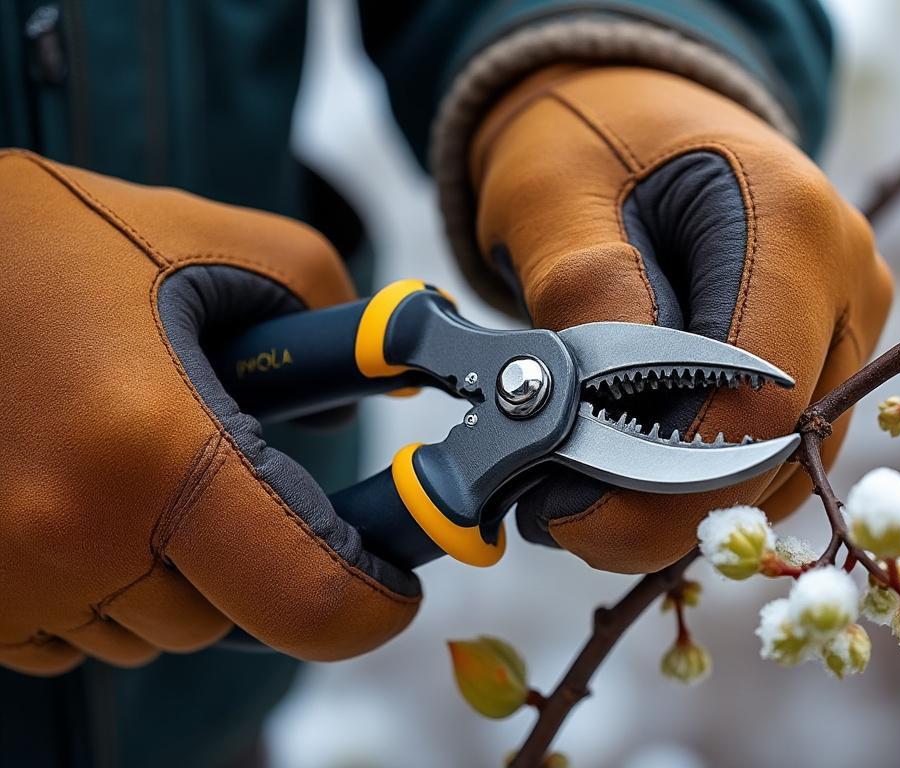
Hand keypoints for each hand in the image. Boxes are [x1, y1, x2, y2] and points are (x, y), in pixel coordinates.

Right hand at [0, 151, 418, 673]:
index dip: (372, 601)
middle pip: (223, 617)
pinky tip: (77, 495)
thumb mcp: (213, 245)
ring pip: (148, 633)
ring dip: (167, 572)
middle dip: (248, 556)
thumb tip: (373, 390)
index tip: (392, 581)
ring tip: (129, 462)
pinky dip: (97, 585)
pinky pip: (71, 637)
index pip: (307, 597)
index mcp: (147, 451)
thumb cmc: (45, 243)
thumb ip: (331, 314)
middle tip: (224, 468)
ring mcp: (3, 582)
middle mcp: (67, 538)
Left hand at [466, 67, 892, 572]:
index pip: (757, 403)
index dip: (663, 479)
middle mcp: (850, 280)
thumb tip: (594, 415)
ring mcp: (849, 324)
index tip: (561, 507)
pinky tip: (626, 464)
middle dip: (661, 504)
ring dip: (679, 501)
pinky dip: (701, 482)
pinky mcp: (830, 358)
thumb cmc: (591, 140)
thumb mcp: (553, 192)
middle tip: (552, 509)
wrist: (638, 117)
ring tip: (578, 481)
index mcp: (792, 224)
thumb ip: (584, 293)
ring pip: (784, 469)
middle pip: (779, 450)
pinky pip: (778, 454)